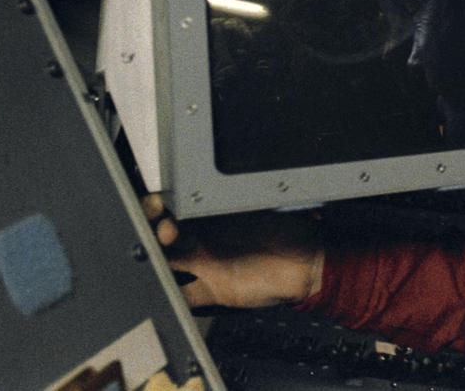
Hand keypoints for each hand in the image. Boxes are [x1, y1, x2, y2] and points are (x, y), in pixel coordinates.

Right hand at [142, 194, 323, 308]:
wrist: (309, 267)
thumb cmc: (295, 232)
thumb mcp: (271, 207)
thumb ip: (249, 196)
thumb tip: (240, 170)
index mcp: (217, 217)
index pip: (182, 208)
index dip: (166, 205)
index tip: (161, 203)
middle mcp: (208, 240)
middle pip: (167, 234)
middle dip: (155, 228)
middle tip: (164, 227)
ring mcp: (208, 264)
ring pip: (169, 262)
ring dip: (158, 258)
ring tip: (161, 252)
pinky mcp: (215, 289)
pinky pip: (186, 294)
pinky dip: (171, 293)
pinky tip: (164, 288)